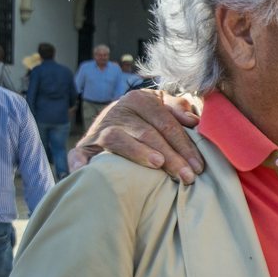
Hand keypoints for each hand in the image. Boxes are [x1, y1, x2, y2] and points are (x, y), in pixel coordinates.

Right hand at [68, 89, 203, 183]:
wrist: (110, 118)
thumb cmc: (145, 117)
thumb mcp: (161, 106)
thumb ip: (177, 109)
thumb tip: (193, 120)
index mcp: (139, 99)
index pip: (166, 123)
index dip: (185, 144)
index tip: (199, 166)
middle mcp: (118, 111)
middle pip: (148, 134)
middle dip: (171, 156)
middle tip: (187, 176)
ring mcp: (99, 129)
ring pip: (118, 139)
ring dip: (137, 152)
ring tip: (157, 164)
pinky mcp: (83, 146)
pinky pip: (78, 155)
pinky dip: (80, 163)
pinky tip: (87, 172)